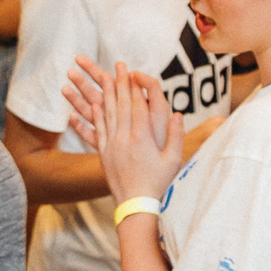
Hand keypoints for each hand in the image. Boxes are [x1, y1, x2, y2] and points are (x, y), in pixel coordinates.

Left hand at [91, 59, 180, 204]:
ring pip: (107, 114)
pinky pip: (98, 129)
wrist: (135, 205)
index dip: (135, 86)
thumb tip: (177, 114)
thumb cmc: (158, 184)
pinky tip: (94, 104)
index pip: (137, 105)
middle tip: (117, 66)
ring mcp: (111, 145)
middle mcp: (124, 138)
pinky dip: (95, 115)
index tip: (132, 71)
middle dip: (119, 83)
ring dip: (105, 93)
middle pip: (121, 105)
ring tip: (102, 77)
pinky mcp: (103, 154)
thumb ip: (175, 135)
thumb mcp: (173, 160)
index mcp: (142, 138)